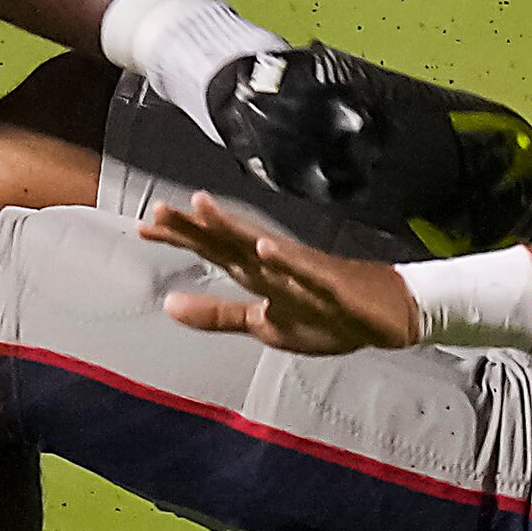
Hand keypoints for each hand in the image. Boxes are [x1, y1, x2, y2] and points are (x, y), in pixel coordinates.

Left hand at [142, 193, 418, 354]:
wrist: (388, 315)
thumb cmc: (326, 315)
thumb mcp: (264, 324)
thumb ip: (218, 315)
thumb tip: (168, 304)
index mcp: (258, 275)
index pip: (213, 251)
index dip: (180, 238)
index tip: (143, 226)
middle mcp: (275, 265)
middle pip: (229, 242)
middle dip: (195, 227)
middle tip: (159, 210)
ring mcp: (303, 271)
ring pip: (261, 245)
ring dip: (233, 227)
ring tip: (202, 206)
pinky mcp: (331, 283)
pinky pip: (306, 270)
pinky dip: (286, 259)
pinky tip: (267, 248)